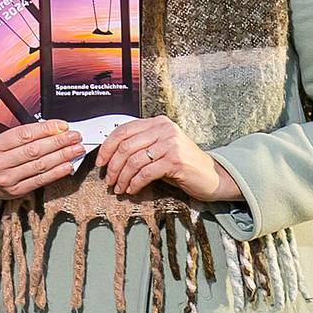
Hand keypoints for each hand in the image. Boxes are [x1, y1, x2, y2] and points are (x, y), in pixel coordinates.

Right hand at [0, 120, 82, 200]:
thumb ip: (21, 137)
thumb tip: (51, 130)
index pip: (24, 135)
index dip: (46, 129)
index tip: (62, 125)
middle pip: (34, 150)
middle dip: (58, 142)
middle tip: (75, 136)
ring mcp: (7, 179)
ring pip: (40, 165)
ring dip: (62, 156)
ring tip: (76, 149)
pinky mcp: (15, 191)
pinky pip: (40, 180)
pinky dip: (56, 172)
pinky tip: (68, 165)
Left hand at [96, 117, 237, 199]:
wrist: (212, 175)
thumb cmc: (183, 163)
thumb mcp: (160, 148)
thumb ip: (140, 146)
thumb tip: (109, 156)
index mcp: (158, 123)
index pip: (123, 130)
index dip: (107, 147)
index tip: (100, 162)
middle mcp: (164, 129)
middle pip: (125, 147)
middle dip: (112, 166)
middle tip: (108, 180)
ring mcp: (170, 144)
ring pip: (133, 161)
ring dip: (122, 178)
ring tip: (118, 188)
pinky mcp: (175, 161)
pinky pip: (145, 173)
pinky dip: (134, 183)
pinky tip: (132, 190)